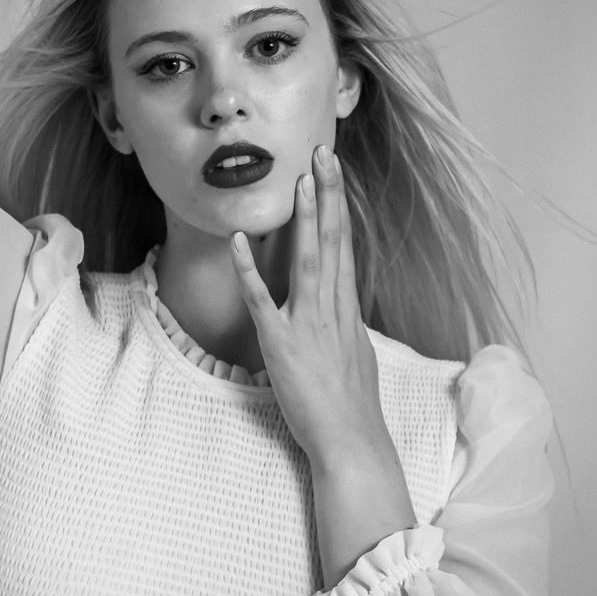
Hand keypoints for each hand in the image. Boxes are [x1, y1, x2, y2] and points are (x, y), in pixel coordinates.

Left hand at [228, 144, 391, 473]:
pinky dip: (250, 268)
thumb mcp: (355, 356)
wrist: (352, 442)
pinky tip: (240, 239)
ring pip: (309, 261)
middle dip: (328, 195)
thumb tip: (342, 306)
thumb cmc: (352, 407)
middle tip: (322, 153)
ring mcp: (308, 324)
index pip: (345, 245)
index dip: (338, 206)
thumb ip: (345, 325)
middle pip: (333, 241)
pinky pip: (262, 299)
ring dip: (304, 219)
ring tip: (299, 181)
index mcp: (347, 309)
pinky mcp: (281, 344)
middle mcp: (332, 309)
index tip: (333, 172)